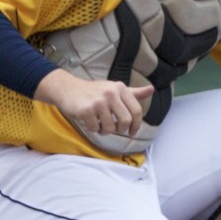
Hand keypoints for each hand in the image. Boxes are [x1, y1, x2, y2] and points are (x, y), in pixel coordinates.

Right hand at [35, 70, 155, 137]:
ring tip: (99, 123)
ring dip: (104, 130)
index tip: (132, 132)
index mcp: (120, 88)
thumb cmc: (94, 91)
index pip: (136, 110)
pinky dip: (93, 129)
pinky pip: (95, 129)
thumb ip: (133, 92)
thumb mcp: (115, 89)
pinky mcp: (86, 110)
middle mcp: (111, 93)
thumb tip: (152, 89)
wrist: (68, 89)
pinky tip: (89, 121)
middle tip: (114, 128)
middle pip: (125, 121)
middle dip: (120, 129)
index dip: (136, 125)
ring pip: (110, 128)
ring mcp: (98, 101)